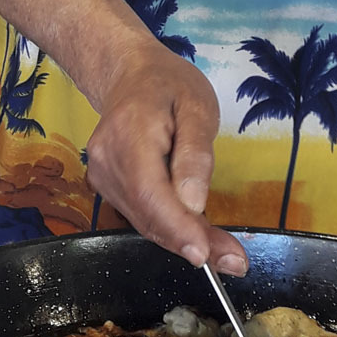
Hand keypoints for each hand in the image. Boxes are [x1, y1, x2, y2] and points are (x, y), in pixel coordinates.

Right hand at [84, 42, 248, 275]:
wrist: (130, 75)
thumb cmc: (170, 87)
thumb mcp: (197, 107)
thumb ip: (196, 154)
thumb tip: (194, 203)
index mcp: (130, 134)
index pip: (150, 193)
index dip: (177, 229)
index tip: (205, 254)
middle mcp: (106, 161)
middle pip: (148, 215)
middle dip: (191, 242)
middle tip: (235, 261)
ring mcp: (101, 176)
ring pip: (144, 221)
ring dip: (184, 240)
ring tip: (226, 253)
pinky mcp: (106, 187)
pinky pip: (141, 215)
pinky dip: (171, 228)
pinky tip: (198, 234)